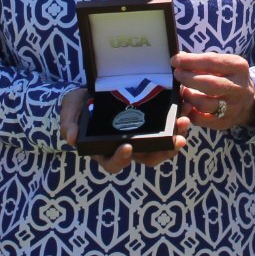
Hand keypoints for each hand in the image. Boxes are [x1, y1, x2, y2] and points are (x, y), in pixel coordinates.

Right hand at [61, 86, 190, 172]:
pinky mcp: (152, 123)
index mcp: (106, 150)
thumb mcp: (69, 112)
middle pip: (147, 157)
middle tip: (176, 140)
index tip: (127, 147)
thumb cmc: (79, 106)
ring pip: (162, 144)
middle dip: (163, 151)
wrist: (90, 92)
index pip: (114, 163)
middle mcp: (126, 147)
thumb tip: (72, 138)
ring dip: (175, 136)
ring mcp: (141, 136)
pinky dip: (177, 119)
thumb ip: (69, 124)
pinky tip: (185, 106)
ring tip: (185, 122)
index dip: (121, 159)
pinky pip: (167, 127)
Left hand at [172, 52, 254, 130]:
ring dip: (188, 97)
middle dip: (188, 78)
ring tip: (183, 90)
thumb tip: (179, 59)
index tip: (175, 60)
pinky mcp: (225, 122)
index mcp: (238, 67)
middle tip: (177, 74)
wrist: (247, 100)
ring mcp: (233, 107)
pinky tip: (187, 104)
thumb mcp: (222, 64)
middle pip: (209, 84)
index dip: (190, 61)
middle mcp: (238, 88)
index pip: (211, 62)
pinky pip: (201, 120)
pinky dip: (190, 112)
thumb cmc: (227, 76)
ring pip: (204, 104)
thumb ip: (202, 61)